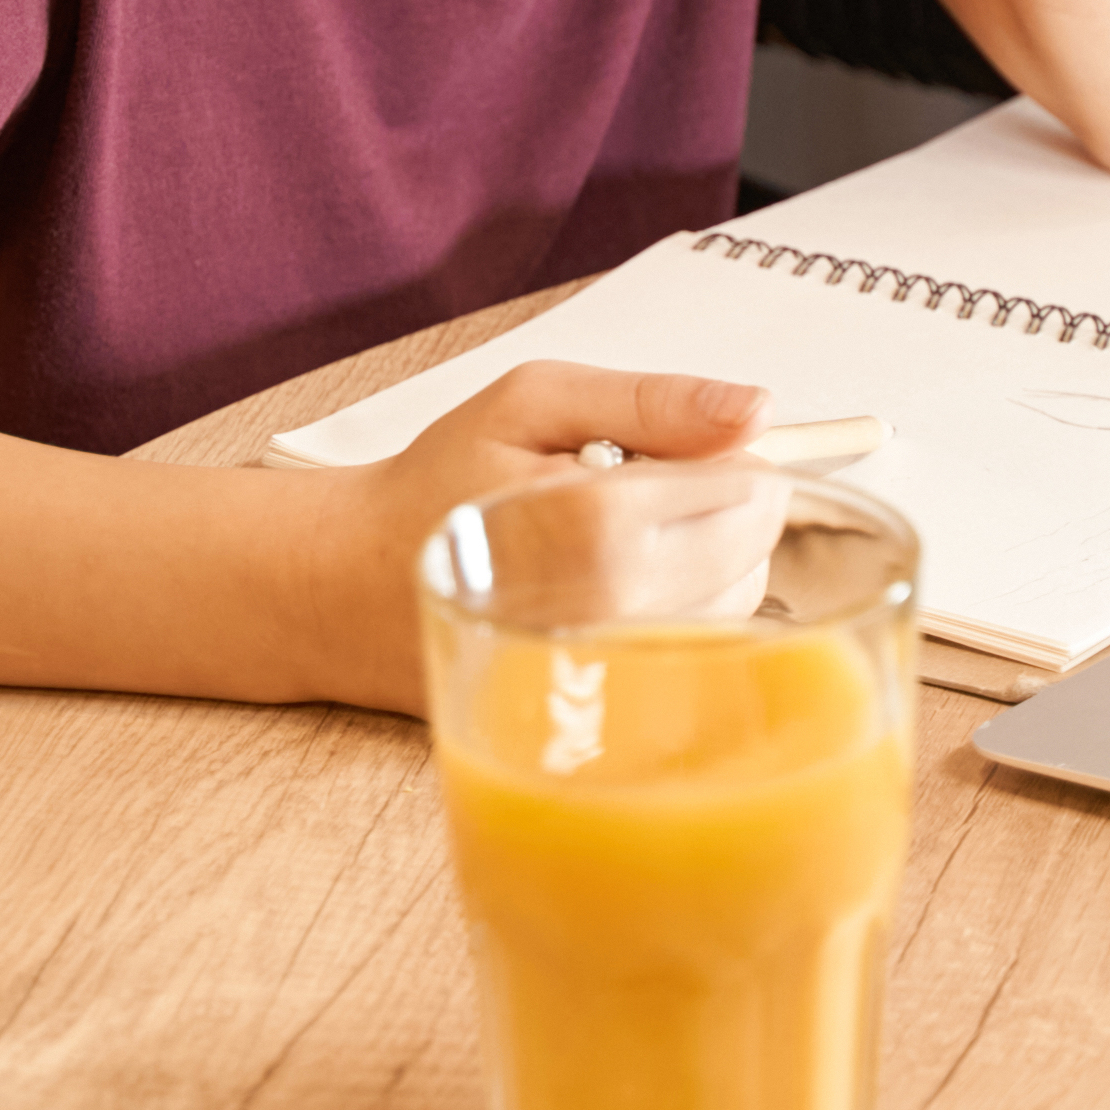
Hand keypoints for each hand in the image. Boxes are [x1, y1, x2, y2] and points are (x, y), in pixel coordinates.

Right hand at [308, 362, 789, 702]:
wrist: (353, 590)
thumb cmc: (440, 485)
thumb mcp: (532, 401)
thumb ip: (650, 400)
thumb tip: (756, 409)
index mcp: (594, 523)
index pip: (748, 492)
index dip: (733, 460)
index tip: (684, 450)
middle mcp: (614, 612)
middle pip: (754, 553)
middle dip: (726, 510)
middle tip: (651, 488)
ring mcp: (610, 673)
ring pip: (736, 609)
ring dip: (712, 563)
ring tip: (631, 536)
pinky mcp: (605, 710)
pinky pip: (697, 659)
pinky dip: (685, 614)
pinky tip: (625, 589)